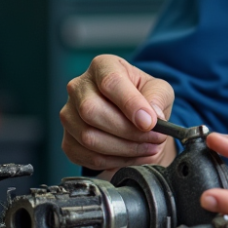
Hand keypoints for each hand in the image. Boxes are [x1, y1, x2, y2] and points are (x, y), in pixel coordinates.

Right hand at [60, 54, 176, 173]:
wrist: (134, 118)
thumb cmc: (145, 97)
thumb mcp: (159, 89)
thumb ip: (157, 98)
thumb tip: (153, 116)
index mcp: (102, 66)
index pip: (110, 82)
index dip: (130, 103)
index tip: (150, 122)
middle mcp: (78, 87)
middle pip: (91, 111)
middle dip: (127, 130)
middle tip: (155, 137)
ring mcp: (69, 115)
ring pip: (89, 137)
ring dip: (125, 148)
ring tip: (149, 147)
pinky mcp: (68, 141)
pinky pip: (88, 156)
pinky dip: (115, 161)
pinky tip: (133, 155)